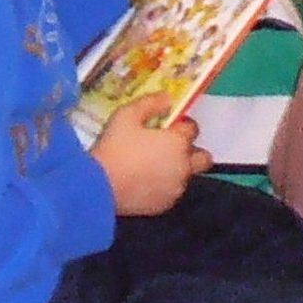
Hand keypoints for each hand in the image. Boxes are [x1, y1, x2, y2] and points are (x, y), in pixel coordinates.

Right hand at [91, 93, 208, 215]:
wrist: (99, 186)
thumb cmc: (114, 147)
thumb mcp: (127, 115)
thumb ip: (150, 103)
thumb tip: (168, 98)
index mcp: (178, 142)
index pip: (192, 129)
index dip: (180, 125)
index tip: (166, 126)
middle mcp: (183, 166)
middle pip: (204, 158)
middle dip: (192, 151)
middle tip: (170, 148)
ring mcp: (176, 188)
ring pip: (186, 175)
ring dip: (176, 169)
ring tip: (151, 166)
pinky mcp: (165, 204)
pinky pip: (171, 191)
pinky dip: (164, 185)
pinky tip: (144, 181)